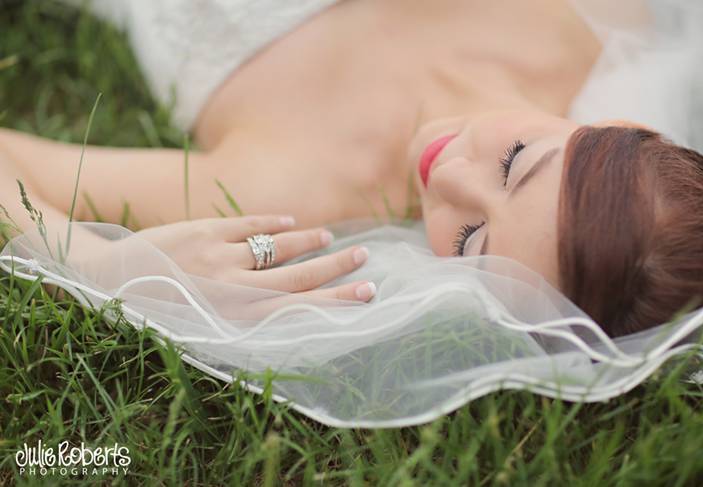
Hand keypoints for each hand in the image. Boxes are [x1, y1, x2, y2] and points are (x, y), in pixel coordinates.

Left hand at [134, 215, 375, 301]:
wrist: (109, 279)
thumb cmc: (161, 309)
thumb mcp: (205, 322)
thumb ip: (246, 310)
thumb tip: (290, 299)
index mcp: (233, 316)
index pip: (298, 307)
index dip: (337, 299)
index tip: (367, 293)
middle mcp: (231, 288)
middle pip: (298, 275)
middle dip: (336, 267)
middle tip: (365, 258)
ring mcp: (219, 257)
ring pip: (277, 247)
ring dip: (309, 242)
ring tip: (332, 239)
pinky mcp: (204, 231)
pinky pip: (249, 225)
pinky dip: (274, 223)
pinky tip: (291, 222)